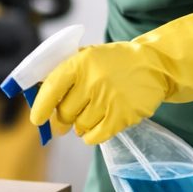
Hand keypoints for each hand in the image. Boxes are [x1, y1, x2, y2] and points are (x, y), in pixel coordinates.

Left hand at [30, 1, 192, 144]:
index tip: (37, 119)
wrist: (155, 65)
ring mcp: (108, 99)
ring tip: (89, 115)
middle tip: (64, 120)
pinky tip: (95, 128)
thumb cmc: (115, 62)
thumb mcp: (88, 56)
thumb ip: (65, 72)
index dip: (41, 107)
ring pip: (80, 126)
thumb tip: (38, 96)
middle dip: (62, 120)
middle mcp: (92, 80)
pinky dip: (91, 136)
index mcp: (80, 63)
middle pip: (65, 113)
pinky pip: (96, 136)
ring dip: (80, 126)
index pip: (51, 88)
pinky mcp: (123, 116)